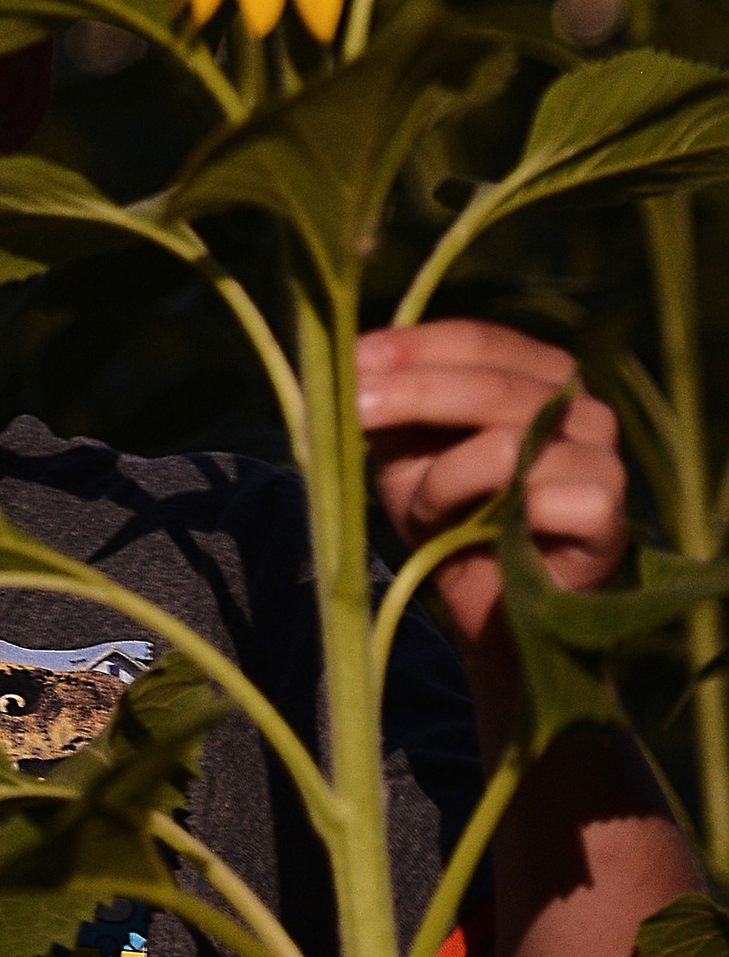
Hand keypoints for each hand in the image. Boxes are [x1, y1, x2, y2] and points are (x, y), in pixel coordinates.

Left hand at [356, 319, 626, 661]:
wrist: (492, 616)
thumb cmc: (450, 518)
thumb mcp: (405, 452)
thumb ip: (388, 405)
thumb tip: (347, 358)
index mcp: (538, 375)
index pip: (478, 340)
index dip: (414, 346)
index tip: (353, 357)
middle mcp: (582, 407)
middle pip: (493, 383)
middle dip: (414, 392)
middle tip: (355, 409)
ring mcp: (605, 460)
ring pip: (512, 442)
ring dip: (446, 475)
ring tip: (422, 507)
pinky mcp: (609, 517)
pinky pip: (547, 498)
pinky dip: (495, 512)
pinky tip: (479, 532)